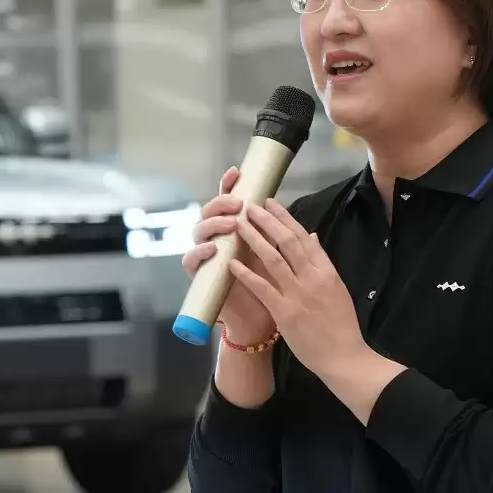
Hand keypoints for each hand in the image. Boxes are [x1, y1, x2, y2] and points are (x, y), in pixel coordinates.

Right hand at [181, 166, 275, 344]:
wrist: (260, 319)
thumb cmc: (268, 286)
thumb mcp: (278, 259)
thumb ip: (282, 241)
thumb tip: (302, 225)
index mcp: (235, 228)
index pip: (228, 200)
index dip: (228, 184)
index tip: (237, 172)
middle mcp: (217, 237)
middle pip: (209, 210)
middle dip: (221, 203)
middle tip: (238, 204)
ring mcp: (206, 254)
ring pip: (198, 230)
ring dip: (214, 224)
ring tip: (232, 225)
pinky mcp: (199, 274)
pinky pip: (190, 259)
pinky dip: (200, 252)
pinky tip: (212, 249)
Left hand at [228, 198, 376, 384]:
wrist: (345, 357)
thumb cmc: (341, 326)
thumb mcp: (337, 288)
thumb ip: (322, 263)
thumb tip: (312, 236)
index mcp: (327, 271)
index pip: (304, 238)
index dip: (286, 218)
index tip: (272, 204)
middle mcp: (313, 278)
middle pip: (288, 242)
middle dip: (268, 221)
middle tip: (251, 206)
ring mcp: (299, 295)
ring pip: (274, 259)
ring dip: (255, 239)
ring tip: (239, 224)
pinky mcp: (286, 313)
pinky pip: (263, 288)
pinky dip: (247, 274)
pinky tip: (233, 263)